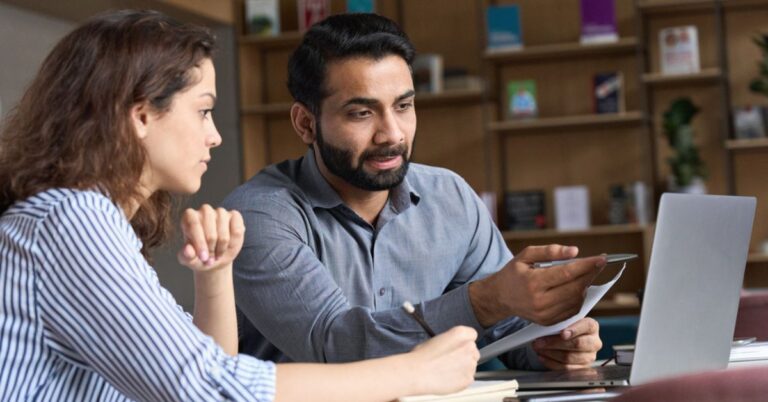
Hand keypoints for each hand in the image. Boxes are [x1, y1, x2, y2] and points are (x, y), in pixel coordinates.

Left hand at [177, 205, 244, 272]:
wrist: (216, 258)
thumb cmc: (199, 257)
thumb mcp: (190, 260)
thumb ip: (186, 256)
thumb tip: (187, 250)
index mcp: (189, 217)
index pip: (194, 224)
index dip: (199, 242)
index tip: (203, 257)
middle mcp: (205, 211)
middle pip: (209, 229)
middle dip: (211, 247)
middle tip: (209, 258)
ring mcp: (220, 212)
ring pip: (223, 230)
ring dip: (222, 246)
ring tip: (217, 254)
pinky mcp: (234, 216)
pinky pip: (237, 229)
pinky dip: (234, 241)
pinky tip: (228, 245)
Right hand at [408, 326, 478, 395]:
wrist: (416, 373)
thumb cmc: (421, 357)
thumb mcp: (435, 340)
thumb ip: (449, 341)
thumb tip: (451, 347)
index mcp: (460, 333)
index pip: (472, 334)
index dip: (464, 342)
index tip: (459, 346)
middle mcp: (469, 347)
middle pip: (473, 351)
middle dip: (465, 356)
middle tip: (451, 361)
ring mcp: (470, 364)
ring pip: (471, 366)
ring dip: (463, 368)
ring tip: (446, 371)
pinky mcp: (468, 379)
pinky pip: (468, 378)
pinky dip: (460, 380)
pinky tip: (448, 378)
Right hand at [469, 245, 606, 326]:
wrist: (500, 297)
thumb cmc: (514, 273)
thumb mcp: (526, 255)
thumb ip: (550, 251)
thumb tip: (575, 251)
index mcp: (533, 282)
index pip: (567, 273)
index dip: (587, 266)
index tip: (602, 258)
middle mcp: (539, 301)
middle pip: (575, 288)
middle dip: (590, 274)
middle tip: (598, 263)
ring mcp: (544, 314)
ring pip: (576, 300)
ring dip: (585, 286)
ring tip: (584, 274)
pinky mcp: (548, 322)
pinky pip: (572, 310)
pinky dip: (578, 297)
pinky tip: (575, 287)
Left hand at [532, 318, 601, 369]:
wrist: (567, 340)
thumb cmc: (564, 327)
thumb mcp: (563, 321)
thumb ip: (559, 322)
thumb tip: (546, 324)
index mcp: (592, 326)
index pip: (586, 326)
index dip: (574, 330)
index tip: (563, 333)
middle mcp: (594, 342)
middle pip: (577, 344)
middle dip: (555, 343)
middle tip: (539, 341)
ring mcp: (589, 357)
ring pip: (569, 357)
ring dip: (550, 353)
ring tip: (538, 348)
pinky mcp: (582, 368)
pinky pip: (566, 368)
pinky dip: (551, 362)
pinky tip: (542, 356)